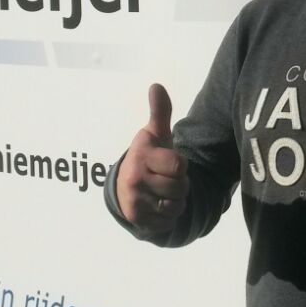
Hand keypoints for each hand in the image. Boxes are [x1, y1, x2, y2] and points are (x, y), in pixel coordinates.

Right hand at [115, 83, 187, 231]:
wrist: (125, 187)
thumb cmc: (148, 157)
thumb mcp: (155, 134)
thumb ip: (160, 112)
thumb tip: (156, 86)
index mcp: (141, 156)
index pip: (179, 164)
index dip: (179, 164)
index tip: (167, 162)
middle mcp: (134, 178)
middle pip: (180, 187)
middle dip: (179, 184)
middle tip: (164, 178)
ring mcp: (135, 200)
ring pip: (176, 205)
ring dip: (175, 200)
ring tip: (162, 191)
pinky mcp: (137, 219)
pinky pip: (169, 220)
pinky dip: (168, 216)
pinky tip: (157, 205)